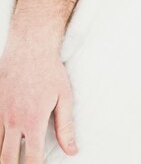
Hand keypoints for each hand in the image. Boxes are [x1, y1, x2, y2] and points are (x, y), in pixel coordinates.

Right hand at [0, 45, 77, 163]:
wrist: (30, 50)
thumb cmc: (50, 73)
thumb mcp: (64, 99)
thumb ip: (66, 128)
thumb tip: (72, 151)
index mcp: (33, 121)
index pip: (33, 156)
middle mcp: (14, 120)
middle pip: (7, 157)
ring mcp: (0, 113)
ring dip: (4, 155)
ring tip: (12, 159)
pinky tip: (4, 142)